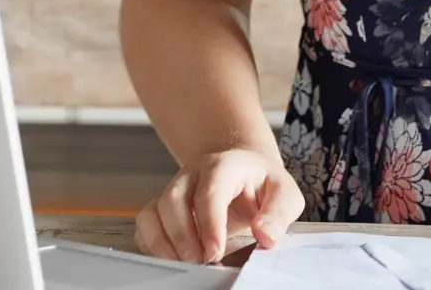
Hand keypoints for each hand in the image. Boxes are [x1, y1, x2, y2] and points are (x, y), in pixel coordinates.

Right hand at [134, 148, 303, 264]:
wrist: (243, 171)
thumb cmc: (262, 185)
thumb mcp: (284, 193)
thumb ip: (279, 213)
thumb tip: (265, 236)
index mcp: (224, 165)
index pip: (210, 190)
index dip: (209, 222)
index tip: (215, 252)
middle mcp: (193, 174)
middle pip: (174, 199)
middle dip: (183, 235)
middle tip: (201, 263)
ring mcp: (175, 188)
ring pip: (154, 211)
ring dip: (163, 242)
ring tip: (185, 264)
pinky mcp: (163, 207)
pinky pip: (145, 223)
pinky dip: (151, 244)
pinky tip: (171, 259)